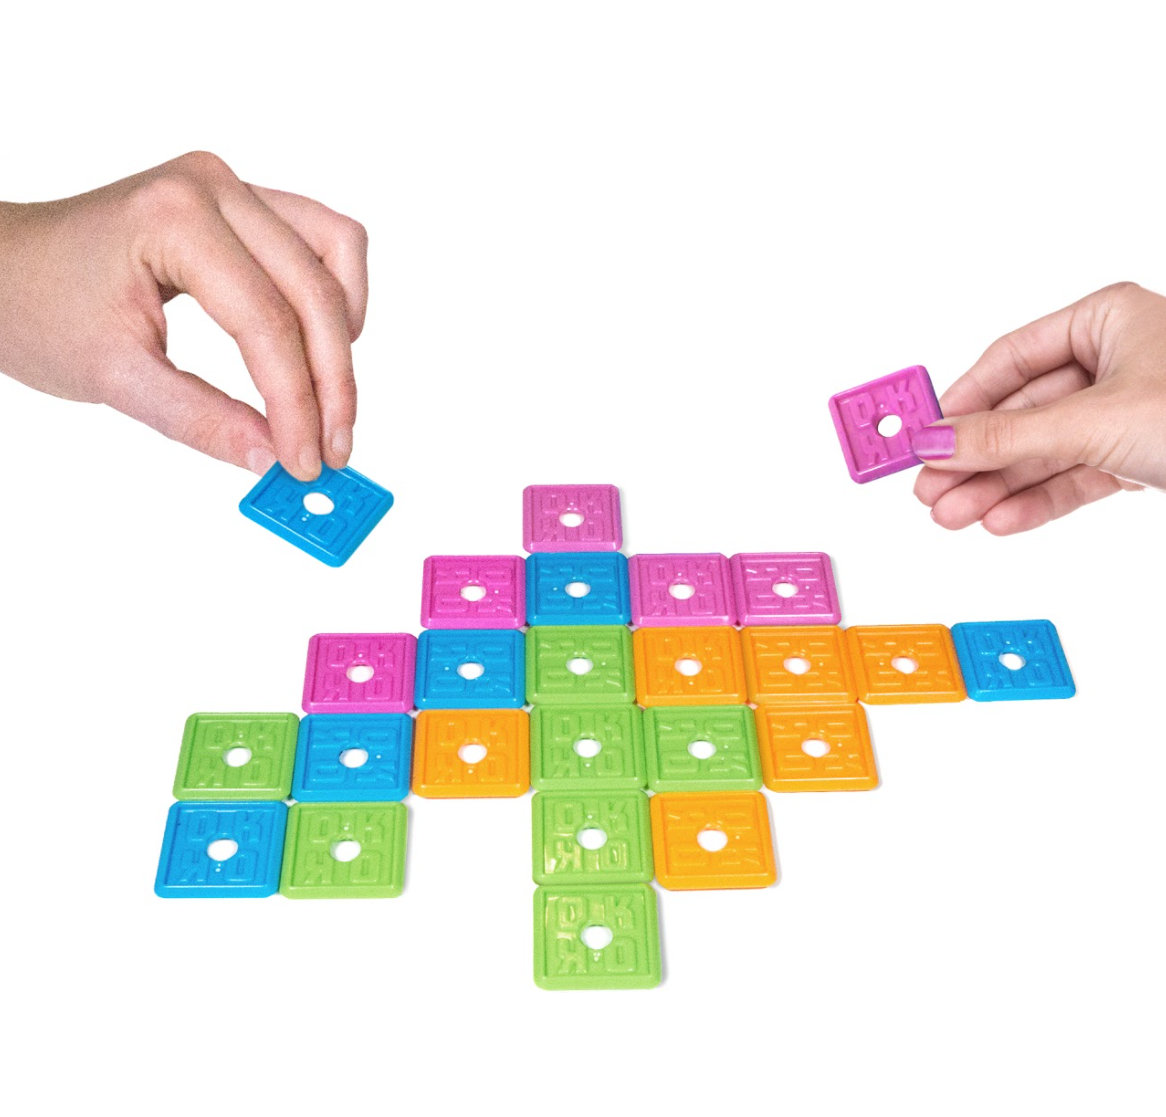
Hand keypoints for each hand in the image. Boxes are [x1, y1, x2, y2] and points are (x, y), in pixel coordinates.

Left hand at [0, 151, 366, 480]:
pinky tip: (320, 345)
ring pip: (337, 252)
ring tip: (329, 395)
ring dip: (344, 330)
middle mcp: (214, 187)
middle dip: (332, 381)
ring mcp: (234, 189)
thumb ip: (203, 421)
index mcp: (174, 218)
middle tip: (330, 448)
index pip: (266, 321)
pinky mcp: (246, 205)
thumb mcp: (116, 379)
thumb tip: (274, 459)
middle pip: (314, 292)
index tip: (306, 460)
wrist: (2, 269)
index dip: (298, 401)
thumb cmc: (39, 307)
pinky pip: (323, 241)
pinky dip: (336, 295)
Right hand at [912, 282, 1164, 534]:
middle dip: (974, 457)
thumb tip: (939, 441)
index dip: (961, 401)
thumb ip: (1007, 437)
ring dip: (996, 486)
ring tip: (954, 514)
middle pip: (1021, 412)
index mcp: (1107, 320)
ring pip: (1044, 450)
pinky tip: (1000, 517)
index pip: (1009, 358)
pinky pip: (1074, 476)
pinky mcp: (1138, 454)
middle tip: (929, 486)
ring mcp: (1127, 410)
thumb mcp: (1095, 421)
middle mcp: (1115, 361)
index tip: (921, 434)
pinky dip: (1037, 499)